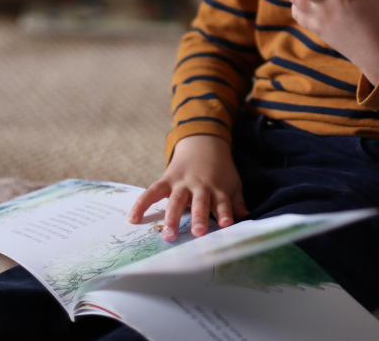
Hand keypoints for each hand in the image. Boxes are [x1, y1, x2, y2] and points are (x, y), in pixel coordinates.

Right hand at [126, 134, 248, 241]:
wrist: (203, 143)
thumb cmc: (220, 171)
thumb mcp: (233, 183)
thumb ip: (236, 202)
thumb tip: (245, 217)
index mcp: (217, 189)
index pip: (223, 203)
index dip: (225, 214)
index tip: (227, 225)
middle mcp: (200, 186)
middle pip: (199, 202)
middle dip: (198, 217)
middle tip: (197, 233)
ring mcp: (182, 182)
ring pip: (176, 200)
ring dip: (172, 217)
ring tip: (168, 235)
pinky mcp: (167, 179)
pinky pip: (152, 192)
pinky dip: (141, 204)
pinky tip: (132, 219)